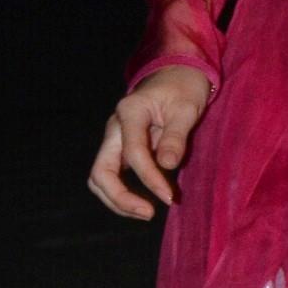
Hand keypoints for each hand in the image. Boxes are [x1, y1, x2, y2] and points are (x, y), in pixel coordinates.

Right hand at [88, 65, 210, 218]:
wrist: (175, 73)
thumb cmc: (184, 87)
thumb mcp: (187, 108)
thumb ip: (176, 136)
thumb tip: (167, 166)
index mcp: (130, 112)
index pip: (134, 154)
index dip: (151, 179)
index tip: (170, 198)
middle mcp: (115, 126)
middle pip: (100, 171)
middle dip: (120, 198)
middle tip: (148, 214)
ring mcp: (114, 137)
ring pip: (100, 176)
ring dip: (117, 200)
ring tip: (145, 213)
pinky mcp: (119, 147)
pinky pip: (111, 175)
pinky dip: (122, 193)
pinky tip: (144, 203)